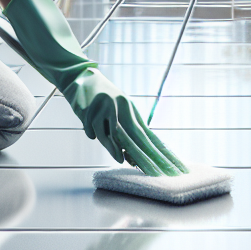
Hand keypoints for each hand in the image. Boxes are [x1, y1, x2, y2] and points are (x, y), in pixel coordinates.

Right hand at [63, 70, 187, 176]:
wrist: (83, 78)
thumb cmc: (104, 99)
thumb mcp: (119, 110)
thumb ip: (126, 130)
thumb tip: (131, 156)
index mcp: (130, 108)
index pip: (146, 134)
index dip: (156, 151)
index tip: (167, 165)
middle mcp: (119, 107)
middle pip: (133, 135)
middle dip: (142, 155)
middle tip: (152, 171)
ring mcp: (104, 108)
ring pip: (110, 132)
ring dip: (114, 147)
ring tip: (120, 159)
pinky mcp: (88, 110)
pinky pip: (91, 128)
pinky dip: (92, 134)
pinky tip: (92, 135)